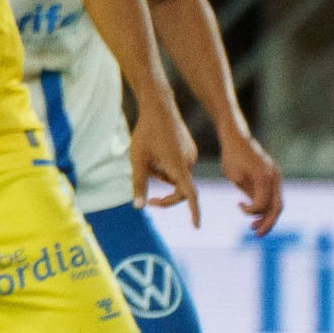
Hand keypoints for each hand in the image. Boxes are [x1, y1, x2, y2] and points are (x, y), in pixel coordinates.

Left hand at [130, 98, 201, 228]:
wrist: (158, 107)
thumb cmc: (146, 133)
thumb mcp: (137, 159)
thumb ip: (139, 183)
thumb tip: (139, 206)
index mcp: (178, 166)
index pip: (190, 194)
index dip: (193, 211)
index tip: (196, 226)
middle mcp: (189, 162)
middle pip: (181, 189)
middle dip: (166, 196)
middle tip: (150, 201)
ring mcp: (191, 155)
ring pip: (177, 176)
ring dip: (163, 177)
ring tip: (147, 160)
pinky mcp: (189, 149)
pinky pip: (179, 167)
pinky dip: (167, 168)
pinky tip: (155, 152)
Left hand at [218, 127, 283, 235]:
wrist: (237, 136)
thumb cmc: (231, 155)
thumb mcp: (234, 175)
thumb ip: (247, 192)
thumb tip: (255, 208)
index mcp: (264, 177)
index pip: (263, 203)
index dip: (251, 211)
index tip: (238, 205)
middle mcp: (275, 177)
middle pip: (277, 207)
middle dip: (267, 223)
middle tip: (255, 234)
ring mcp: (276, 177)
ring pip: (277, 203)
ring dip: (267, 216)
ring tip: (254, 227)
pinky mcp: (273, 177)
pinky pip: (274, 196)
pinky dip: (267, 206)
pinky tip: (255, 213)